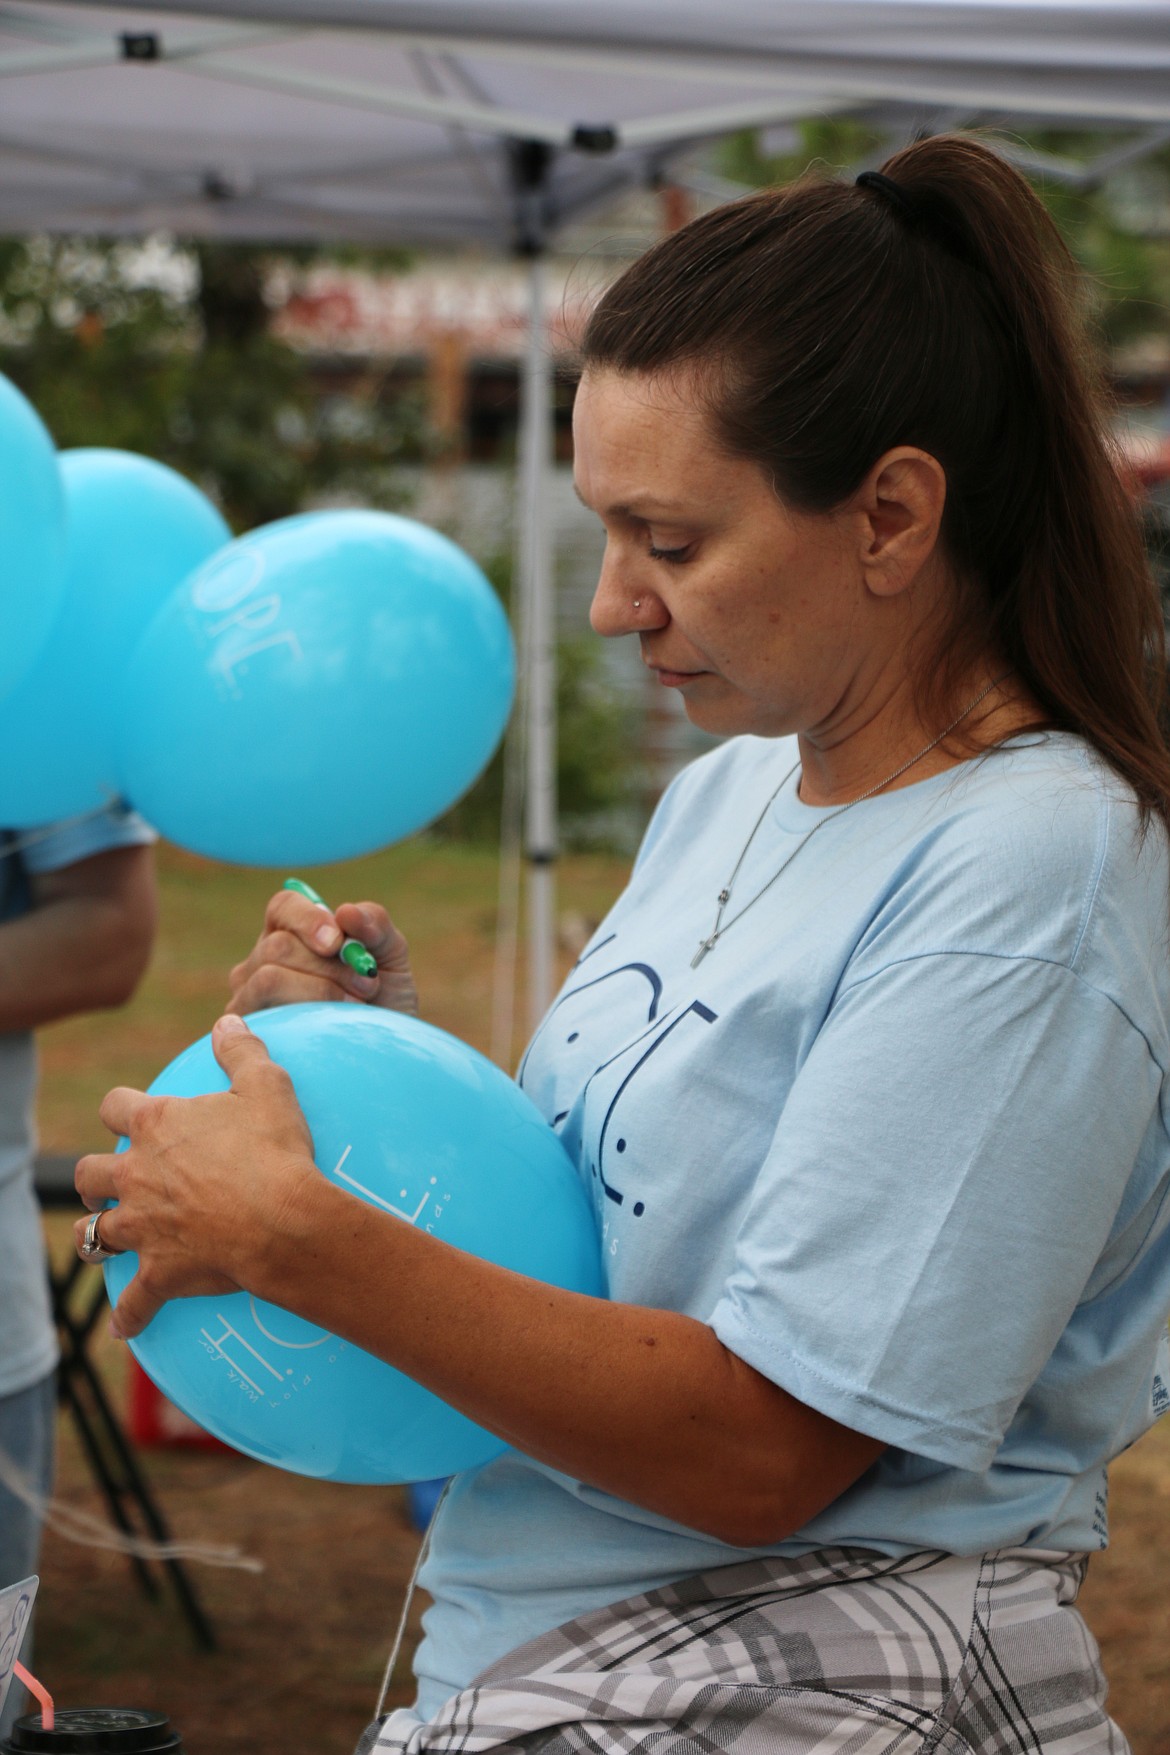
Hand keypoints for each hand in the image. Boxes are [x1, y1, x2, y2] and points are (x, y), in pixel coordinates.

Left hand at [73, 1015, 318, 1336]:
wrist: (281, 1222)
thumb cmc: (276, 1151)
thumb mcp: (267, 1086)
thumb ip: (242, 1050)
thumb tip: (226, 1021)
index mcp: (158, 1127)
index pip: (117, 1106)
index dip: (120, 1108)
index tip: (129, 1113)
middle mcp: (136, 1174)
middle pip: (91, 1173)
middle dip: (95, 1177)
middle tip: (109, 1180)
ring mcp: (142, 1226)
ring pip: (95, 1233)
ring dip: (98, 1235)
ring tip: (106, 1240)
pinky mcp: (157, 1272)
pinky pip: (133, 1301)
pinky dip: (130, 1314)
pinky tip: (128, 1326)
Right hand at [227, 889, 418, 1015]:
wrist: (385, 1056)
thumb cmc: (385, 1001)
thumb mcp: (390, 957)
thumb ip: (376, 925)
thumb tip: (346, 911)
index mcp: (291, 932)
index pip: (284, 907)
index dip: (309, 919)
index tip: (337, 942)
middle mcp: (261, 961)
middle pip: (279, 945)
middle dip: (330, 966)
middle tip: (367, 985)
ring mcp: (248, 998)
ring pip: (269, 978)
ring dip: (321, 992)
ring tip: (354, 1007)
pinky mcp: (250, 1033)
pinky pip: (266, 1016)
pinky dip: (307, 1018)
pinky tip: (330, 1028)